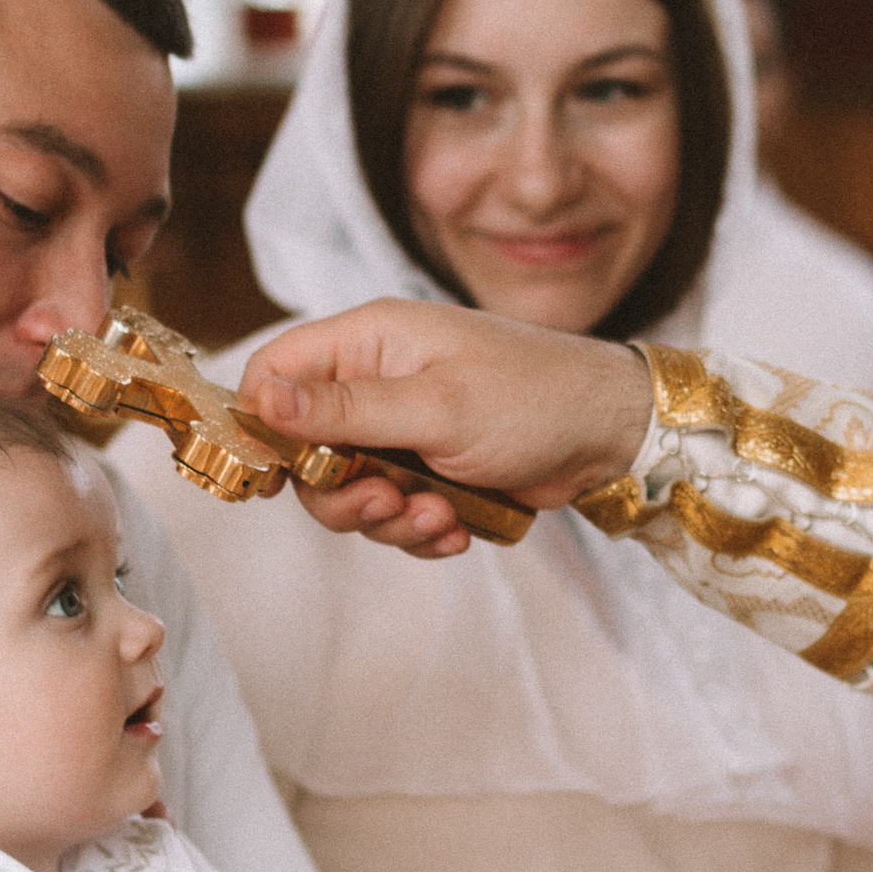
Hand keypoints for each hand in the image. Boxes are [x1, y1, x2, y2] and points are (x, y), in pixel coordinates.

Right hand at [238, 301, 652, 554]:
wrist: (612, 434)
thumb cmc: (534, 397)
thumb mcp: (435, 406)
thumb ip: (344, 410)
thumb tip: (261, 400)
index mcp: (370, 340)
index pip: (276, 370)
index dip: (260, 423)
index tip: (272, 476)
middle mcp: (378, 380)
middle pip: (305, 449)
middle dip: (340, 492)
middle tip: (384, 505)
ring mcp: (403, 428)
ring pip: (349, 490)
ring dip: (387, 519)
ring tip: (437, 518)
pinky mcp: (429, 469)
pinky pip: (393, 512)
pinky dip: (420, 531)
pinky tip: (457, 530)